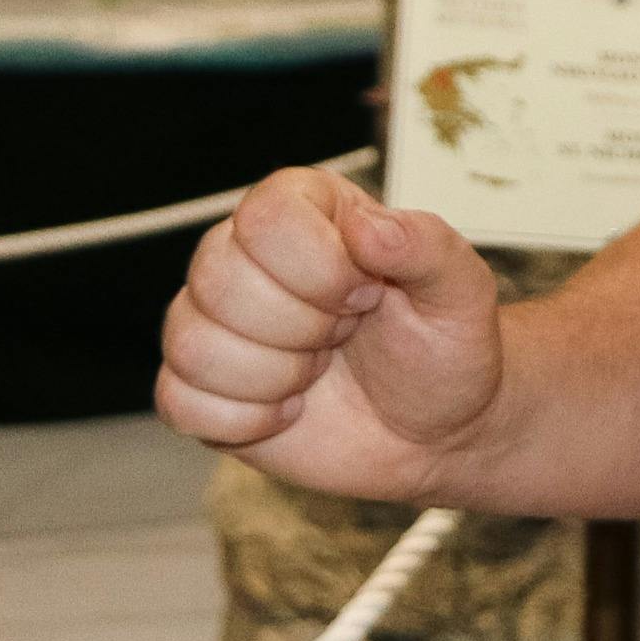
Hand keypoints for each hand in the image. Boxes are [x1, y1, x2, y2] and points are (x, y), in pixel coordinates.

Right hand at [155, 168, 502, 499]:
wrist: (439, 430)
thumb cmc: (445, 349)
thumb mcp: (461, 290)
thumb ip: (425, 245)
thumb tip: (365, 225)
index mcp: (306, 210)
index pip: (265, 218)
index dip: (319, 270)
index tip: (368, 295)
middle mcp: (247, 255)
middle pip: (218, 280)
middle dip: (301, 328)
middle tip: (344, 336)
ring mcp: (218, 322)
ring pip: (192, 343)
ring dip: (275, 376)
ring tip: (318, 371)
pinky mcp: (202, 387)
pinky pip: (178, 401)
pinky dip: (245, 421)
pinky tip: (290, 411)